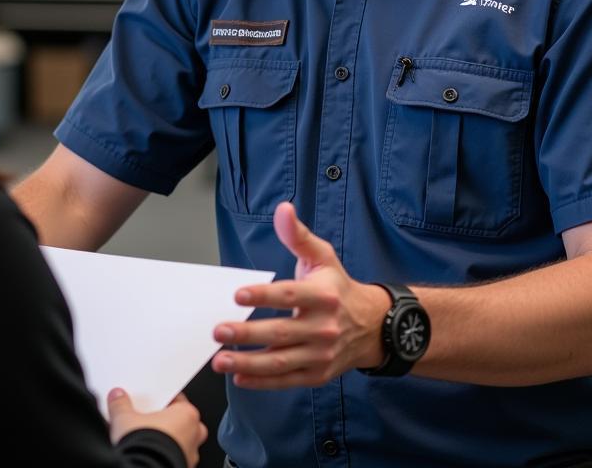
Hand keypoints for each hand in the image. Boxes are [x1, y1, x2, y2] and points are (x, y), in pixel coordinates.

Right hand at [107, 390, 206, 467]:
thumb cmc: (145, 447)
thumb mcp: (124, 418)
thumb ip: (121, 405)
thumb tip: (117, 398)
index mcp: (186, 414)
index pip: (176, 399)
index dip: (159, 399)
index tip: (147, 401)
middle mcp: (192, 435)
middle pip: (180, 421)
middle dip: (165, 421)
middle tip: (145, 420)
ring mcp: (188, 457)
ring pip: (179, 443)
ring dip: (165, 442)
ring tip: (143, 441)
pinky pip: (173, 459)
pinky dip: (162, 457)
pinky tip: (146, 456)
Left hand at [210, 202, 390, 388]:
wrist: (372, 326)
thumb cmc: (337, 287)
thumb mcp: (322, 256)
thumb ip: (298, 235)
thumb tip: (283, 209)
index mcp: (324, 296)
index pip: (290, 296)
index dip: (263, 295)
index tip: (238, 294)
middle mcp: (324, 328)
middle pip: (281, 333)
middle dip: (247, 333)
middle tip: (218, 331)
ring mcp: (321, 355)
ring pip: (281, 362)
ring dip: (248, 363)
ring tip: (220, 360)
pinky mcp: (317, 374)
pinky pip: (287, 380)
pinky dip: (262, 382)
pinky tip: (240, 377)